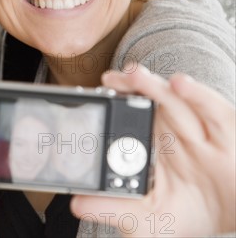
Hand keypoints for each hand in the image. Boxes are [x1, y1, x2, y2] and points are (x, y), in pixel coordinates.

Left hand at [70, 64, 235, 236]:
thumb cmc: (188, 214)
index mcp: (149, 143)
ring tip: (133, 75)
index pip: (126, 116)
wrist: (233, 224)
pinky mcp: (226, 133)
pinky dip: (197, 94)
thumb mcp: (145, 218)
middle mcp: (172, 129)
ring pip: (175, 100)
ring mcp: (199, 129)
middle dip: (128, 85)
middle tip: (108, 79)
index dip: (110, 103)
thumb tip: (76, 204)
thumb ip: (113, 209)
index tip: (91, 98)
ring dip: (154, 86)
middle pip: (148, 100)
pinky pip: (212, 109)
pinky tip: (179, 83)